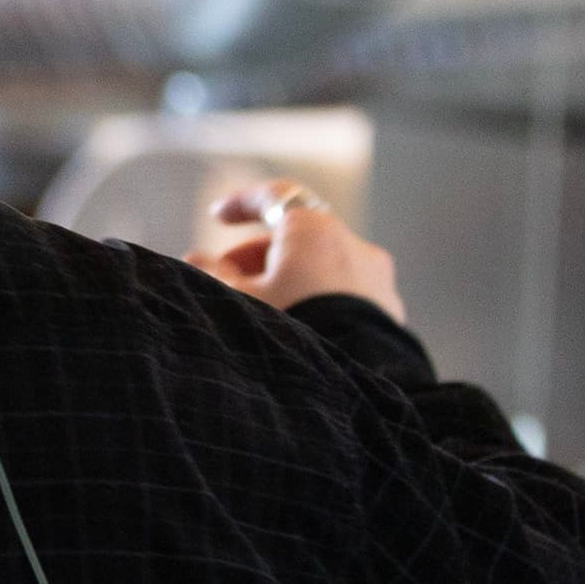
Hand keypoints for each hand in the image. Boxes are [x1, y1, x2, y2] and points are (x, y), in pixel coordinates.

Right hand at [191, 182, 405, 323]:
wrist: (345, 385)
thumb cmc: (288, 332)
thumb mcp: (237, 299)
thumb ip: (214, 272)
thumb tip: (196, 258)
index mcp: (314, 230)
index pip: (274, 198)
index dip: (240, 204)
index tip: (218, 216)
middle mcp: (353, 244)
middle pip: (297, 236)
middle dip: (259, 254)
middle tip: (227, 278)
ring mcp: (377, 279)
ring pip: (322, 267)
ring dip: (288, 278)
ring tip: (259, 311)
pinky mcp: (388, 312)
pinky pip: (344, 295)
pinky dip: (316, 299)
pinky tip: (297, 330)